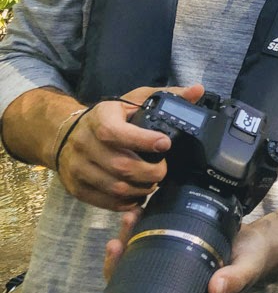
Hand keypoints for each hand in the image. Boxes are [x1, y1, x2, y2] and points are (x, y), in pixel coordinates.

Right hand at [59, 84, 204, 210]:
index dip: (143, 141)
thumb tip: (197, 91)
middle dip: (151, 172)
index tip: (165, 144)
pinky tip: (138, 193)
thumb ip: (167, 95)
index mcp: (100, 118)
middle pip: (121, 166)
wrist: (65, 134)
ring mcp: (78, 168)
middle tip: (163, 170)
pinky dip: (127, 202)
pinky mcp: (77, 188)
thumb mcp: (134, 100)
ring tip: (153, 182)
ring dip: (141, 189)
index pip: (117, 133)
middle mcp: (85, 144)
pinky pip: (106, 201)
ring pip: (115, 187)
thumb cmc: (108, 117)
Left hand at [99, 205, 269, 292]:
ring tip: (127, 220)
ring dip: (127, 242)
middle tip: (115, 244)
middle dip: (117, 266)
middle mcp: (172, 287)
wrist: (259, 241)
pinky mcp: (174, 248)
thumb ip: (234, 279)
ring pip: (137, 261)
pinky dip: (140, 229)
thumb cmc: (252, 259)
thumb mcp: (247, 269)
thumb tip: (216, 289)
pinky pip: (150, 242)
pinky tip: (136, 214)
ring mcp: (171, 268)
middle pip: (133, 283)